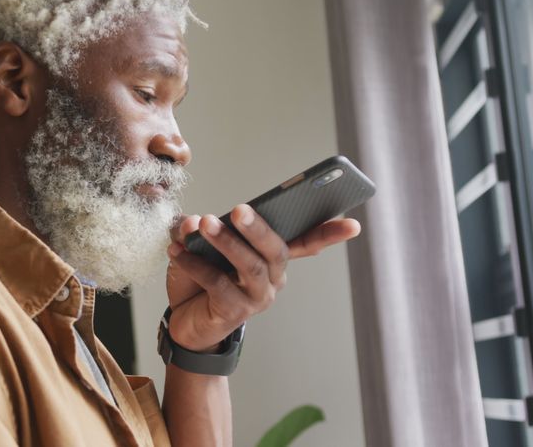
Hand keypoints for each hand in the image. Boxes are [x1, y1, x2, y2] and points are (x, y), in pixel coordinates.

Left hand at [165, 205, 360, 351]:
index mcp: (272, 257)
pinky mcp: (235, 312)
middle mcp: (273, 278)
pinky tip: (178, 251)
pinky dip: (196, 265)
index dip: (330, 233)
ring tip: (204, 224)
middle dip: (258, 228)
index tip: (354, 224)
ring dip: (226, 243)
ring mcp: (257, 297)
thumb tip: (194, 222)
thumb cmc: (201, 278)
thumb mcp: (202, 247)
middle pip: (276, 250)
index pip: (308, 242)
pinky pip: (218, 284)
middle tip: (240, 209)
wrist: (185, 322)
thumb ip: (200, 229)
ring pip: (250, 266)